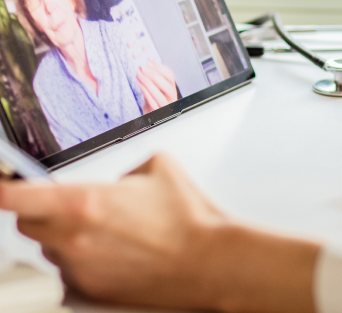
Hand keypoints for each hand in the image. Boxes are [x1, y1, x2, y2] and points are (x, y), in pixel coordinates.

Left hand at [0, 155, 318, 312]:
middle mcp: (73, 238)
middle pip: (27, 224)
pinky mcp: (91, 291)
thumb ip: (127, 167)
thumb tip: (119, 177)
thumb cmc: (187, 217)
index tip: (1, 184)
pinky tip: (114, 251)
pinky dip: (81, 259)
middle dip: (41, 211)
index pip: (19, 195)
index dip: (3, 188)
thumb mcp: (158, 166)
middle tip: (70, 203)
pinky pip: (69, 272)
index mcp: (84, 201)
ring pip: (49, 249)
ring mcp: (80, 269)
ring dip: (63, 236)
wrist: (206, 261)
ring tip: (104, 229)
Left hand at [137, 59, 177, 112]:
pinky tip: (139, 84)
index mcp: (171, 89)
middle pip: (168, 86)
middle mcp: (171, 97)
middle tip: (143, 68)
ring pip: (160, 95)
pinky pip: (152, 102)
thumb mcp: (153, 86)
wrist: (149, 116)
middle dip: (155, 76)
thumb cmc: (152, 100)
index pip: (170, 76)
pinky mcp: (156, 112)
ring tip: (139, 74)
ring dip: (148, 83)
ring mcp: (164, 106)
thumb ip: (153, 74)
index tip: (150, 62)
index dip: (161, 68)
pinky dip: (145, 92)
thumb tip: (150, 60)